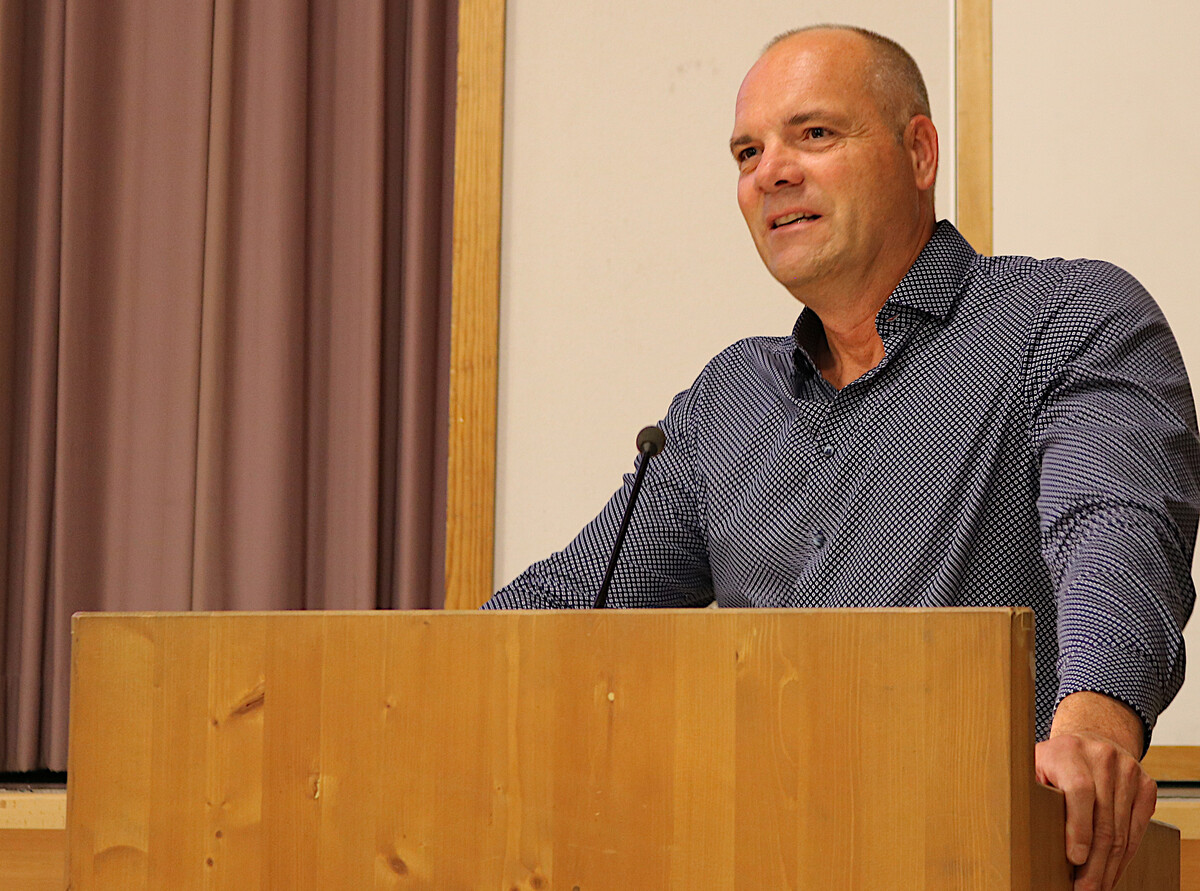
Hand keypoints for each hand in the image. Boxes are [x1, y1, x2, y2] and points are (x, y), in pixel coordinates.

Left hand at [1036, 694, 1156, 890]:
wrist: (1093, 737)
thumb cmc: (1056, 760)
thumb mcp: (1035, 765)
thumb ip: (1028, 788)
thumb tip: (1009, 825)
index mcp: (1069, 751)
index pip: (1080, 791)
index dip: (1078, 828)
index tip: (1074, 859)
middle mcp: (1103, 757)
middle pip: (1103, 819)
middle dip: (1094, 862)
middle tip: (1084, 889)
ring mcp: (1129, 770)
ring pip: (1122, 830)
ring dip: (1109, 865)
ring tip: (1096, 886)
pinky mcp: (1146, 785)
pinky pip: (1138, 828)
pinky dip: (1126, 855)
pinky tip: (1113, 871)